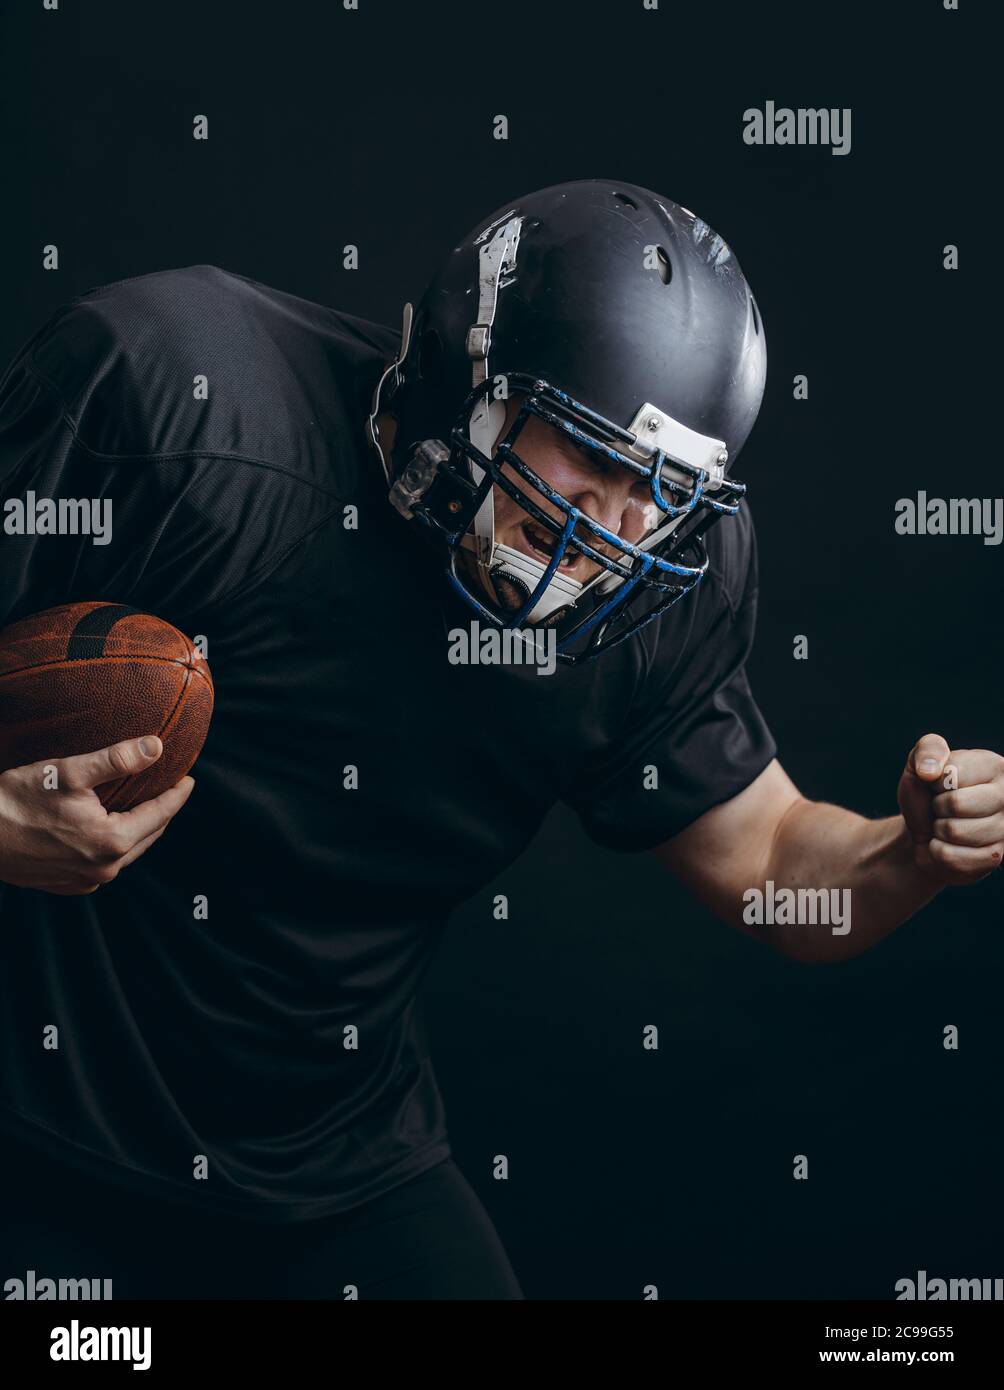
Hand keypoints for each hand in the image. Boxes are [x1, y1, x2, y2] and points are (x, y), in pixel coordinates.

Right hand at [0, 737, 193, 894]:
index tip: (189, 779)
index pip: (160, 814)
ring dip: (139, 829)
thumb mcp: (69, 772)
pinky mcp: (67, 885)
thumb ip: (117, 759)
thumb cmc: (17, 799)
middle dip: (162, 812)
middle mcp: (104, 869)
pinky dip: (114, 845)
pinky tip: (110, 829)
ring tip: (145, 806)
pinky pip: (104, 864)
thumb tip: (157, 746)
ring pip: (127, 852)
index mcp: (111, 842)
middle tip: (171, 790)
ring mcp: (86, 881)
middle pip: (148, 836)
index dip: (177, 795)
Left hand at [898, 733, 1003, 885]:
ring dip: (937, 829)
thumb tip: (930, 771)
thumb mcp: (920, 764)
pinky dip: (936, 850)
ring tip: (945, 824)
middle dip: (937, 806)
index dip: (935, 782)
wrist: (924, 830)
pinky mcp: (994, 857)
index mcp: (995, 766)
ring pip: (953, 832)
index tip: (939, 784)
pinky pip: (949, 855)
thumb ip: (927, 751)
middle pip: (956, 804)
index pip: (953, 775)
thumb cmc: (926, 793)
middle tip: (941, 807)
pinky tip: (948, 843)